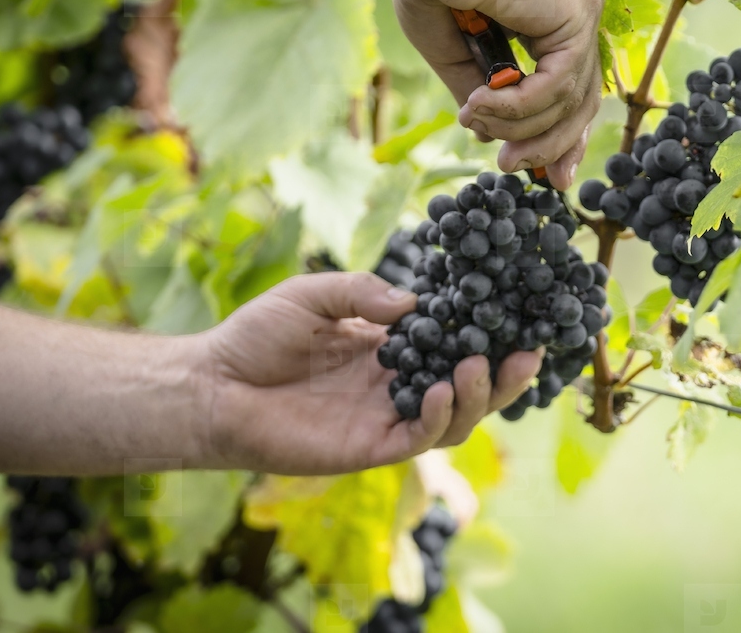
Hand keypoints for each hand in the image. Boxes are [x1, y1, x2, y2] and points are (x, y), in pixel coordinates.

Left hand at [195, 272, 541, 474]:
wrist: (211, 385)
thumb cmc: (256, 336)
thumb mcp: (313, 295)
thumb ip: (363, 292)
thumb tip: (417, 302)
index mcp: (388, 348)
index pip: (450, 343)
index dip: (485, 333)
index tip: (517, 315)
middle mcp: (395, 386)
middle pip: (467, 388)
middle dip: (503, 375)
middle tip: (529, 352)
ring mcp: (384, 419)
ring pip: (453, 419)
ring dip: (477, 396)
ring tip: (482, 366)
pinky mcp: (367, 449)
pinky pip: (417, 440)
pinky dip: (438, 418)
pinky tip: (443, 390)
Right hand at [393, 0, 604, 190]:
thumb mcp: (455, 53)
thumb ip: (481, 94)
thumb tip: (488, 135)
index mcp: (552, 23)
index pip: (572, 94)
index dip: (561, 140)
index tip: (547, 177)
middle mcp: (575, 20)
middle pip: (580, 106)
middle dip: (547, 146)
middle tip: (511, 167)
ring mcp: (582, 16)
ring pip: (567, 102)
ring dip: (518, 125)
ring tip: (476, 121)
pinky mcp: (579, 16)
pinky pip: (556, 86)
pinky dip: (518, 106)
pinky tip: (480, 105)